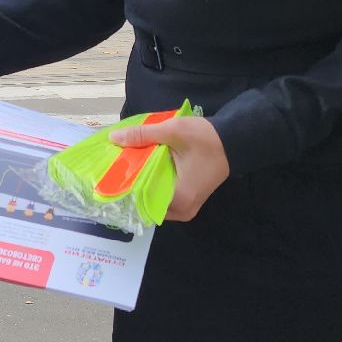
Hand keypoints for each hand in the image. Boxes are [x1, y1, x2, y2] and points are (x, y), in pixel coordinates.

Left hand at [109, 114, 230, 222]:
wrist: (234, 140)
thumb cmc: (206, 139)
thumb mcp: (172, 131)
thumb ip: (142, 135)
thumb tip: (114, 138)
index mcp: (178, 199)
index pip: (140, 201)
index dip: (122, 186)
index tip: (107, 174)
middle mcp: (181, 211)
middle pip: (146, 201)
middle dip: (130, 184)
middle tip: (112, 168)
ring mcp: (186, 208)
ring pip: (153, 198)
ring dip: (141, 182)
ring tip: (124, 166)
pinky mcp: (187, 200)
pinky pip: (162, 195)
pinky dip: (152, 183)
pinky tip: (141, 168)